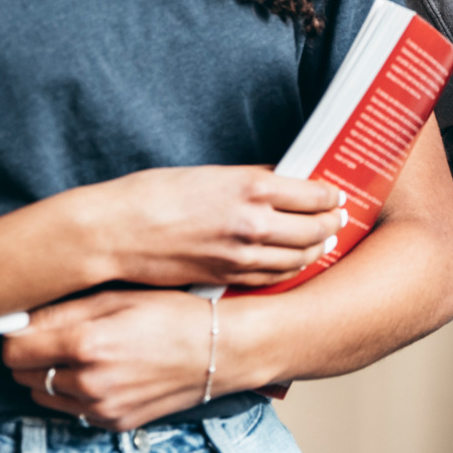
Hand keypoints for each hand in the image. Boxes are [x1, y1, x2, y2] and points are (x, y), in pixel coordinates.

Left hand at [3, 288, 227, 429]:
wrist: (220, 352)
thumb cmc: (171, 313)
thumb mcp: (118, 298)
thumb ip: (61, 311)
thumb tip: (12, 320)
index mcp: (87, 344)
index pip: (12, 351)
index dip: (15, 335)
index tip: (28, 325)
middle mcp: (90, 383)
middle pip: (22, 375)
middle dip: (32, 355)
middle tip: (58, 336)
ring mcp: (102, 410)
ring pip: (44, 396)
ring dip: (51, 376)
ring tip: (84, 354)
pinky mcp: (114, 424)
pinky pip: (73, 411)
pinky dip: (76, 393)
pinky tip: (104, 373)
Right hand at [75, 167, 349, 289]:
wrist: (113, 232)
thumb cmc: (153, 194)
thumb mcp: (210, 174)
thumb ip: (251, 180)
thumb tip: (281, 182)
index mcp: (252, 187)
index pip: (314, 195)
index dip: (332, 197)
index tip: (338, 195)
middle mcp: (255, 223)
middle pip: (315, 229)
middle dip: (332, 224)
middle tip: (338, 219)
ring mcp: (243, 255)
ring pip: (299, 258)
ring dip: (316, 249)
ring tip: (323, 242)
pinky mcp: (228, 278)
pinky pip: (273, 278)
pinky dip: (290, 269)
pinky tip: (294, 263)